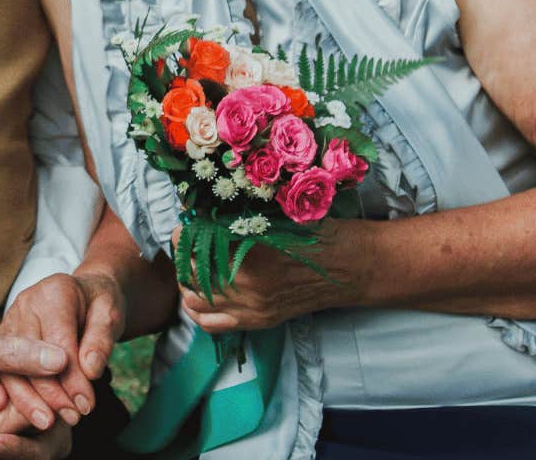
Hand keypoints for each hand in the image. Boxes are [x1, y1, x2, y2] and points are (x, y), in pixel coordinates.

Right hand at [0, 271, 123, 428]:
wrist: (84, 295)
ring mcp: (10, 320)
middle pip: (30, 356)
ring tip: (49, 423)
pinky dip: (5, 392)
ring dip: (29, 399)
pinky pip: (0, 368)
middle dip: (51, 394)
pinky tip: (11, 414)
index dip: (72, 378)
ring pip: (11, 366)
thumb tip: (90, 370)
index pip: (59, 343)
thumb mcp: (111, 314)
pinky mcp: (3, 338)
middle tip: (72, 418)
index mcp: (54, 293)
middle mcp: (26, 304)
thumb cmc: (100, 304)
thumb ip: (101, 340)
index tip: (85, 405)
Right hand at [0, 325, 67, 442]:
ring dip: (37, 391)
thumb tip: (61, 359)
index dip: (60, 391)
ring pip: (22, 413)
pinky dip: (21, 391)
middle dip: (53, 396)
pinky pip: (7, 410)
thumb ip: (18, 355)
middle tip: (70, 368)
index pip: (39, 414)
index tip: (76, 367)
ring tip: (52, 363)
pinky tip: (31, 368)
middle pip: (33, 419)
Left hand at [173, 225, 360, 333]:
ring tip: (193, 266)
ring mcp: (253, 309)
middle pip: (191, 275)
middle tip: (187, 242)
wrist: (351, 266)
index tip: (184, 225)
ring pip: (195, 302)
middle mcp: (248, 286)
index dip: (184, 235)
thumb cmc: (318, 232)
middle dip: (183, 256)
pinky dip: (198, 309)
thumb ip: (240, 217)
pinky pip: (212, 324)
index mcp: (252, 253)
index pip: (197, 247)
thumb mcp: (278, 214)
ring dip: (187, 283)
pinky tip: (201, 292)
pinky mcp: (259, 322)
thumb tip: (202, 211)